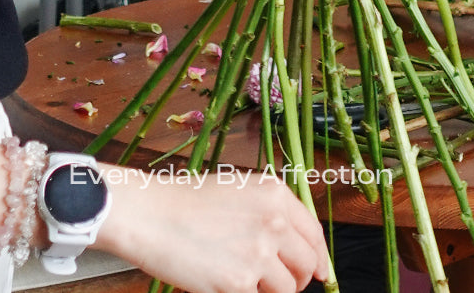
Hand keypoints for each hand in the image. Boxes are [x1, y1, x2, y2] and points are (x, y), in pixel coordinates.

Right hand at [95, 166, 331, 292]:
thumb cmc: (187, 202)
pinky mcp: (239, 283)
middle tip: (277, 283)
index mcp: (275, 194)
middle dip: (297, 279)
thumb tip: (296, 246)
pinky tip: (226, 284)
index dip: (319, 257)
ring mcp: (258, 253)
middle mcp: (273, 221)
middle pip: (307, 264)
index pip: (314, 233)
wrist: (152, 214)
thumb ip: (269, 214)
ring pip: (287, 289)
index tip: (321, 272)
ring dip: (270, 291)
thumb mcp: (239, 190)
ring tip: (244, 280)